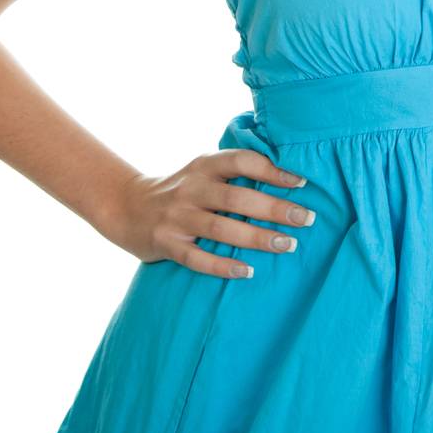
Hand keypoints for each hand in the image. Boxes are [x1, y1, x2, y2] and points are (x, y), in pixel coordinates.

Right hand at [105, 151, 316, 279]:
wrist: (126, 207)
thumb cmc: (182, 190)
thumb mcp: (203, 171)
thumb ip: (235, 173)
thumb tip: (288, 179)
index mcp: (204, 165)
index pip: (242, 161)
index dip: (273, 170)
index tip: (302, 183)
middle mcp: (191, 189)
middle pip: (237, 198)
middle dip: (274, 209)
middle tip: (306, 219)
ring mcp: (177, 217)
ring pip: (220, 229)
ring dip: (256, 238)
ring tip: (287, 245)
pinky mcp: (166, 244)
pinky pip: (197, 258)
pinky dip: (222, 266)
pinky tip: (247, 271)